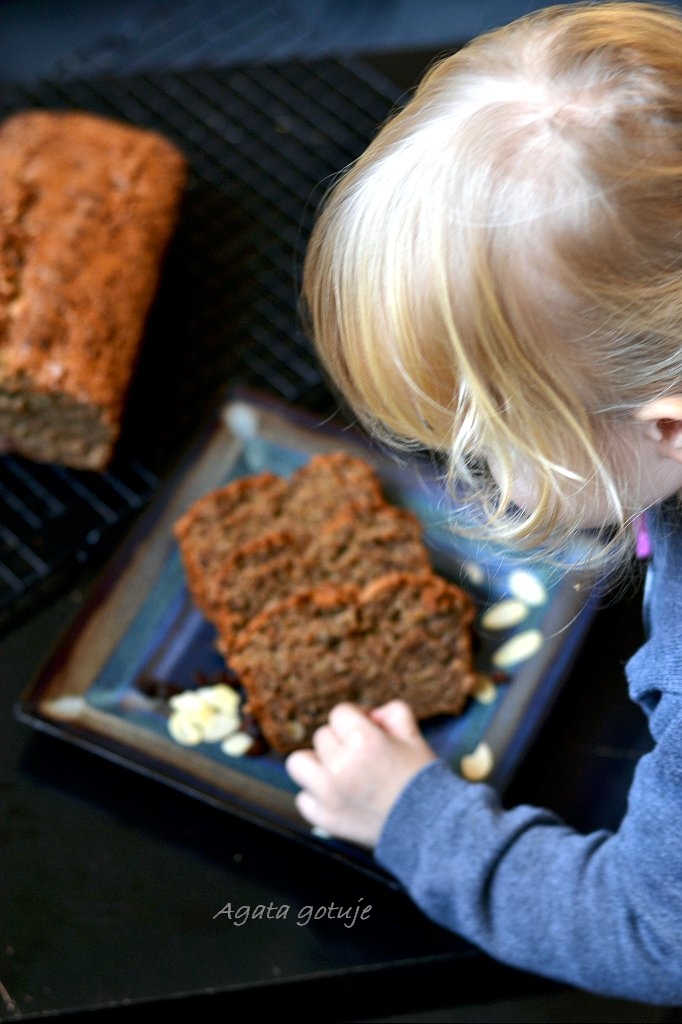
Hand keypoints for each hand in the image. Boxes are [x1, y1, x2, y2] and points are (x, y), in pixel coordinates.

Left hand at [285, 700, 436, 848]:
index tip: (369, 733)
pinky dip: (316, 796)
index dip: (356, 719)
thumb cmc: (421, 778)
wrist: (431, 828)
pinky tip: (338, 797)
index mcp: (364, 741)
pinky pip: (303, 798)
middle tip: (362, 757)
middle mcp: (341, 766)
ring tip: (337, 771)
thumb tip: (369, 715)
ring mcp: (329, 794)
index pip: (339, 713)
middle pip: (322, 736)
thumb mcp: (413, 735)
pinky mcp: (325, 819)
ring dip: (316, 763)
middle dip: (341, 741)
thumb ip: (391, 712)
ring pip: (299, 762)